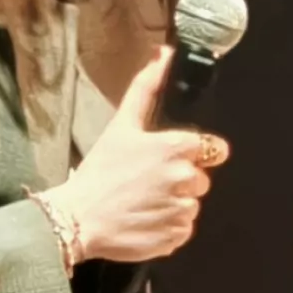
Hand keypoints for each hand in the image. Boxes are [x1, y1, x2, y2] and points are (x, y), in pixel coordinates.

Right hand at [45, 50, 224, 264]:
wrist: (78, 218)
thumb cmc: (99, 171)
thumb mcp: (122, 125)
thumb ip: (146, 88)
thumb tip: (164, 55)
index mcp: (177, 148)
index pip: (213, 149)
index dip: (196, 153)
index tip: (174, 159)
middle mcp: (186, 179)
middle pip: (201, 178)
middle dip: (180, 179)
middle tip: (146, 181)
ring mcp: (183, 210)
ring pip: (191, 204)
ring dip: (173, 203)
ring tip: (142, 202)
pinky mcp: (177, 236)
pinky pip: (182, 229)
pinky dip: (167, 226)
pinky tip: (144, 219)